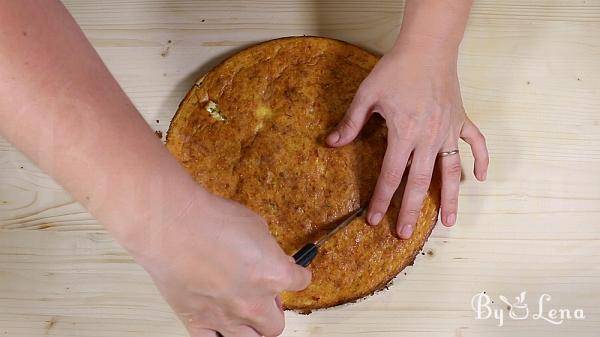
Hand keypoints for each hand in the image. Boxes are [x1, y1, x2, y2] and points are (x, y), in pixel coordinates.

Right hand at [133, 190, 310, 336]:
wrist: (171, 225)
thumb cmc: (209, 219)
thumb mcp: (255, 225)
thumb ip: (268, 248)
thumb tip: (272, 256)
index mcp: (274, 276)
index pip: (300, 283)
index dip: (298, 276)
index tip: (294, 275)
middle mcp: (253, 303)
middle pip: (276, 324)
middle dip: (274, 310)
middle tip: (266, 297)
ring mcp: (225, 317)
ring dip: (252, 330)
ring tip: (245, 315)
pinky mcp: (197, 321)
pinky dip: (218, 335)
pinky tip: (219, 326)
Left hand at [327, 39, 488, 237]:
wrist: (427, 48)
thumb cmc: (396, 69)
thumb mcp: (367, 94)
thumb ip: (351, 122)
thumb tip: (331, 143)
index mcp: (404, 134)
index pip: (390, 175)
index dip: (381, 199)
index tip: (375, 220)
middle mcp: (429, 138)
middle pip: (420, 182)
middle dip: (412, 211)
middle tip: (405, 234)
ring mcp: (449, 131)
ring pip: (452, 171)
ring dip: (451, 198)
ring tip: (449, 223)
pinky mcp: (462, 120)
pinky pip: (477, 144)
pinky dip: (482, 160)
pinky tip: (481, 179)